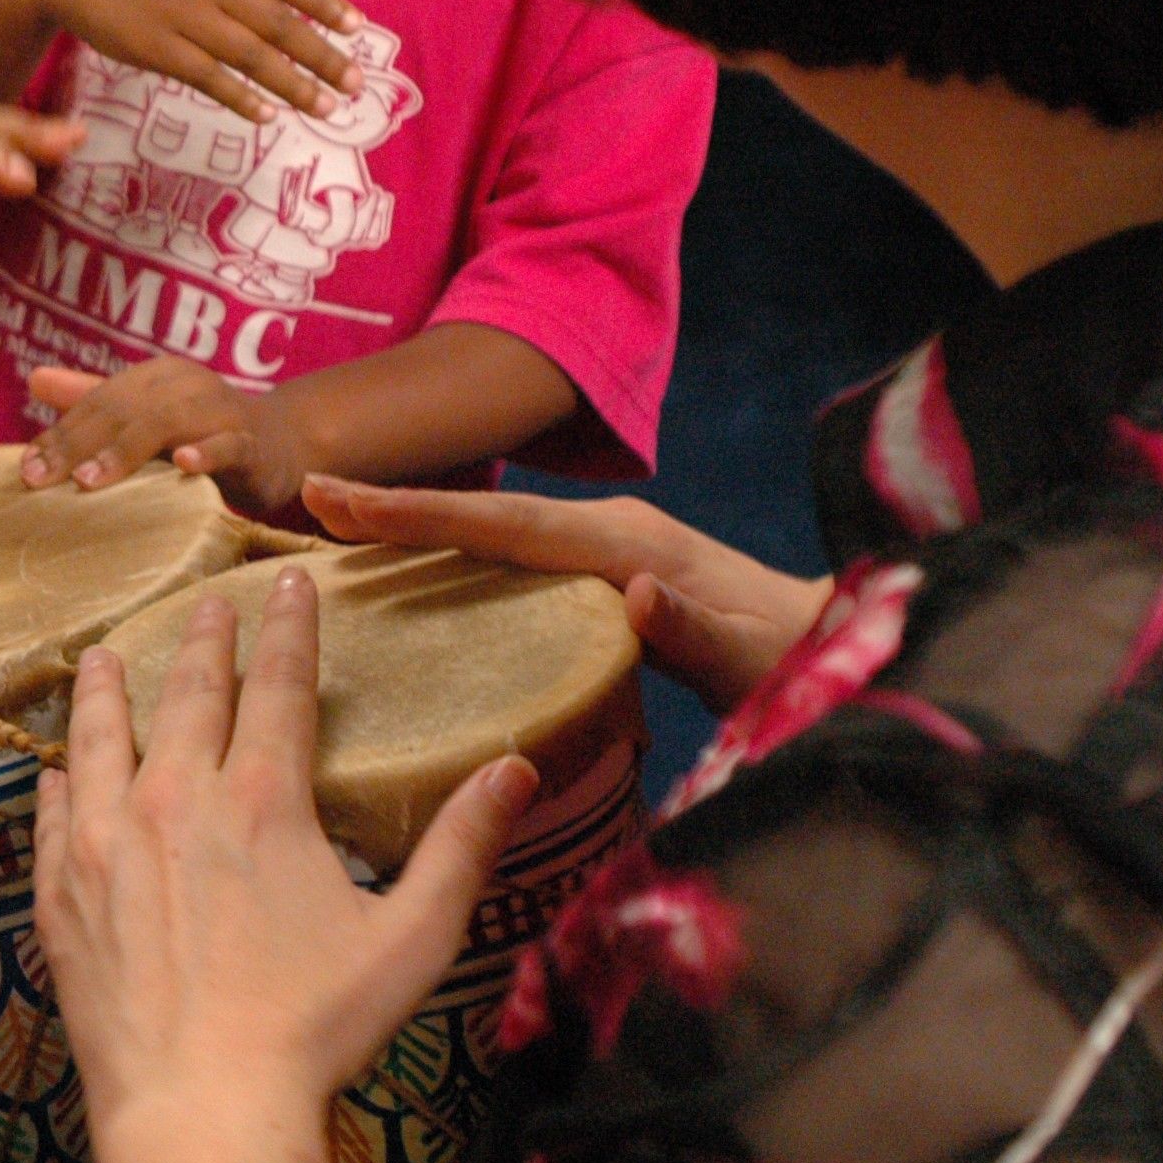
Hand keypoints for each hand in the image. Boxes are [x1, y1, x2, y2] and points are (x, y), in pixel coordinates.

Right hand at [9, 0, 367, 123]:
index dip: (326, 5)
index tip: (358, 29)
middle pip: (278, 23)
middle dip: (322, 56)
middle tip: (356, 84)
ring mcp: (183, 16)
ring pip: (251, 56)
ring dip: (293, 85)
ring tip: (326, 108)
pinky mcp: (157, 49)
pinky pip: (209, 78)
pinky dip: (241, 97)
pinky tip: (268, 114)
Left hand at [21, 360, 301, 510]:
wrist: (284, 443)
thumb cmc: (202, 432)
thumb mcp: (146, 415)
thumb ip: (95, 399)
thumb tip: (34, 379)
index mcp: (156, 377)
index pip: (99, 403)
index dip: (60, 433)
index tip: (24, 469)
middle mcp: (186, 385)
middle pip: (124, 411)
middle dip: (78, 444)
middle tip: (41, 478)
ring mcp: (222, 412)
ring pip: (168, 423)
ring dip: (127, 450)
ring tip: (90, 480)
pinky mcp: (252, 444)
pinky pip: (229, 445)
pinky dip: (205, 453)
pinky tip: (181, 465)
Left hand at [35, 571, 537, 1162]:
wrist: (203, 1104)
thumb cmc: (314, 1028)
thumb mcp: (411, 938)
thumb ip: (462, 846)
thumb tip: (518, 766)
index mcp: (262, 800)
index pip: (279, 686)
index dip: (288, 628)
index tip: (287, 581)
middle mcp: (176, 800)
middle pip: (189, 696)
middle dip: (204, 642)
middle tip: (207, 604)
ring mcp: (108, 844)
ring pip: (100, 739)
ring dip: (108, 692)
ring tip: (106, 657)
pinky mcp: (63, 894)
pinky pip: (55, 817)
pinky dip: (58, 784)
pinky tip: (56, 771)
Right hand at [300, 476, 828, 710]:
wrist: (852, 652)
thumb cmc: (801, 669)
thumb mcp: (755, 662)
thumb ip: (696, 628)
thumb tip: (630, 588)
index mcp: (630, 545)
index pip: (508, 522)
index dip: (424, 512)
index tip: (346, 500)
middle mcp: (612, 532)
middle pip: (486, 512)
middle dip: (399, 504)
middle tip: (311, 493)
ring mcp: (608, 547)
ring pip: (494, 528)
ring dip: (420, 523)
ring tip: (338, 522)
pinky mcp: (607, 571)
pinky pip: (514, 555)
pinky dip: (456, 549)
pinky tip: (418, 568)